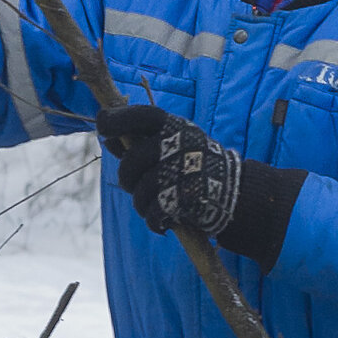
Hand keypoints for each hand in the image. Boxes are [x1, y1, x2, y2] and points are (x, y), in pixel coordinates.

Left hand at [97, 102, 303, 270]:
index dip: (116, 120)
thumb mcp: (173, 144)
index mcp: (173, 127)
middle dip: (127, 178)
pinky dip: (155, 221)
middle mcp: (176, 144)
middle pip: (132, 162)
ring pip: (140, 192)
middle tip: (133, 185)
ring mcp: (180, 170)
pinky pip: (153, 213)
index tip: (103, 127)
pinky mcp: (184, 197)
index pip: (138, 116)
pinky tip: (162, 221)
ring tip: (154, 205)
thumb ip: (142, 141)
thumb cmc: (195, 166)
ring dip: (142, 204)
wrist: (234, 193)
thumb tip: (108, 140)